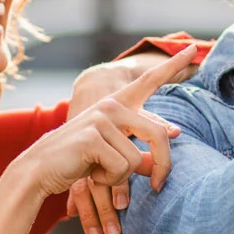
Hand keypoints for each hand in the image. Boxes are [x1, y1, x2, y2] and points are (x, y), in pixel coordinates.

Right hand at [16, 46, 195, 209]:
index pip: (149, 81)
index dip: (173, 64)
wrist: (40, 169)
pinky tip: (90, 173)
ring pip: (137, 159)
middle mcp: (111, 105)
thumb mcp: (114, 154)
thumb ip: (142, 148)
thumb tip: (175, 134)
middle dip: (163, 166)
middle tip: (157, 185)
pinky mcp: (93, 136)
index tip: (193, 47)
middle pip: (159, 135)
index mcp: (117, 104)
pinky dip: (109, 180)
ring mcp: (101, 118)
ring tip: (99, 172)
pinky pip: (121, 167)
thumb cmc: (79, 161)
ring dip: (120, 177)